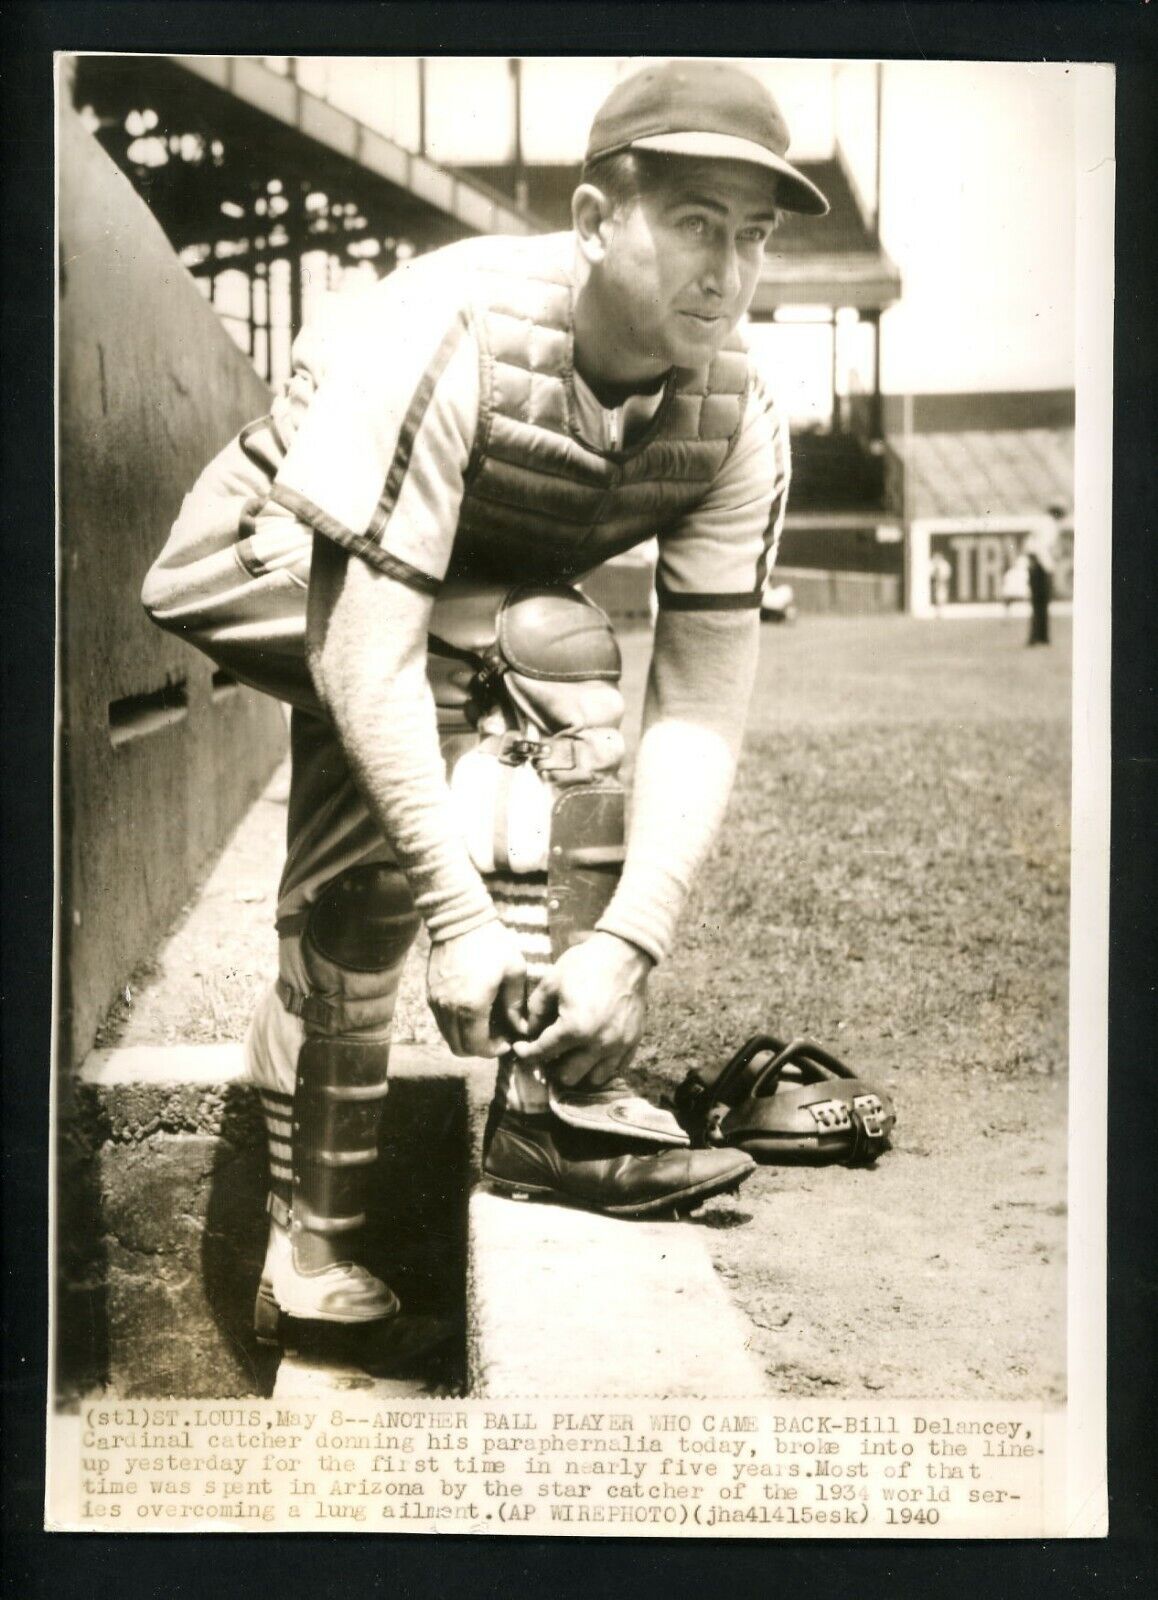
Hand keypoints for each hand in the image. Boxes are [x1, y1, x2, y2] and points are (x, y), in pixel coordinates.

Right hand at [427, 922, 526, 1057]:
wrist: (458, 920)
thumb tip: (520, 1028)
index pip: (478, 1046)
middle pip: (459, 1048)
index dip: (493, 1050)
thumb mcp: (514, 971)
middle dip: (479, 1048)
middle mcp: (449, 1009)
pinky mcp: (430, 994)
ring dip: (466, 1037)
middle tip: (496, 1037)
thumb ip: (515, 1005)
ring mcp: (436, 1002)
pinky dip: (456, 1025)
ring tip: (484, 1024)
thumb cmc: (491, 943)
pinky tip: (471, 1012)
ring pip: (448, 1036)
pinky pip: (442, 1022)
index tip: (506, 1042)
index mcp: (472, 1006)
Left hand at [511, 932, 651, 1087]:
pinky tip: (592, 1052)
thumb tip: (531, 1031)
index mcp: (574, 1028)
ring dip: (578, 1070)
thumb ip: (536, 1010)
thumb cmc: (586, 964)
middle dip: (553, 1066)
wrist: (625, 954)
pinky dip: (601, 1066)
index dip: (526, 1052)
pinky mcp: (633, 1042)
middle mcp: (598, 1043)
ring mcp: (618, 1045)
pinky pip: (616, 1069)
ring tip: (571, 1054)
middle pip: (568, 1076)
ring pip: (593, 1078)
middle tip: (548, 1051)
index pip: (543, 1052)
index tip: (521, 1048)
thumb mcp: (552, 981)